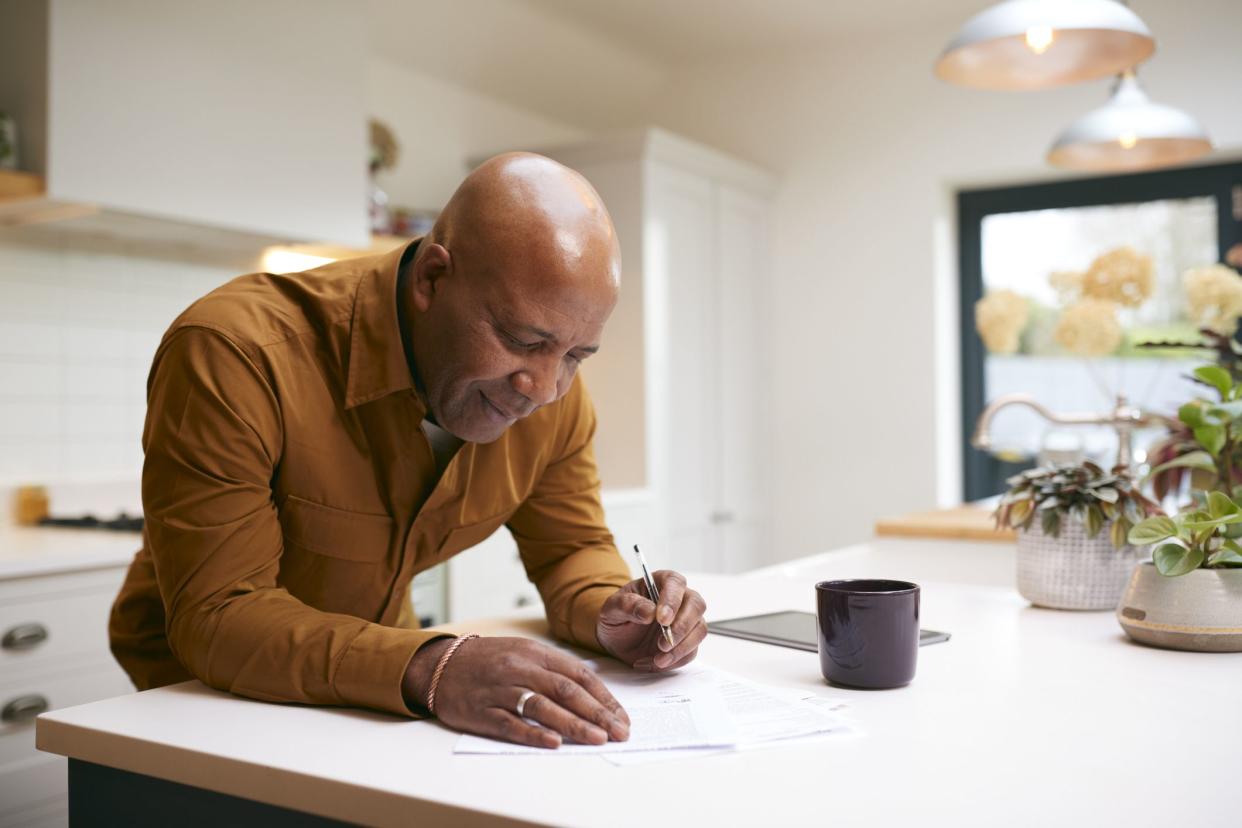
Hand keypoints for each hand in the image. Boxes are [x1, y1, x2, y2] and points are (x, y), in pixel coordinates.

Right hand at [403, 636, 629, 748]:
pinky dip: (534, 733)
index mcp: (533, 652)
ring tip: (597, 739)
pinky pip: (511, 723)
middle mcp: (519, 668)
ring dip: (573, 724)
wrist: (439, 665)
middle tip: (619, 732)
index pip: (577, 674)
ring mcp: (500, 690)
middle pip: (566, 690)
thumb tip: (592, 690)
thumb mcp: (522, 651)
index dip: (602, 696)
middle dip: (597, 713)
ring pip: (542, 707)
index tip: (621, 716)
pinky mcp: (481, 711)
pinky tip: (554, 743)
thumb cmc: (488, 660)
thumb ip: (553, 668)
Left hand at [596, 571, 707, 671]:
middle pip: (696, 605)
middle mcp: (678, 598)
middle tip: (662, 644)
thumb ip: (627, 605)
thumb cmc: (616, 618)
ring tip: (658, 659)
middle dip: (682, 627)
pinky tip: (654, 663)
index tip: (662, 619)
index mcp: (660, 582)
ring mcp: (685, 620)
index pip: (675, 583)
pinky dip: (675, 661)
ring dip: (681, 648)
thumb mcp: (611, 609)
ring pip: (699, 629)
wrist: (616, 640)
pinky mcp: (686, 641)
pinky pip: (691, 651)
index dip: (672, 600)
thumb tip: (649, 611)